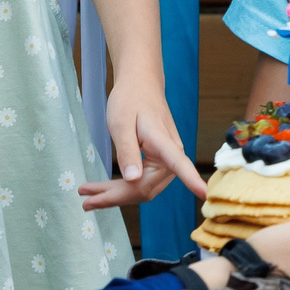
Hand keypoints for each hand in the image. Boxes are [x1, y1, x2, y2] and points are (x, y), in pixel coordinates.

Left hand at [80, 72, 206, 209]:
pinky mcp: (158, 165)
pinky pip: (141, 183)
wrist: (140, 86)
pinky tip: (103, 191)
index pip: (180, 164)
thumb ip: (127, 151)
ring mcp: (165, 162)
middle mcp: (170, 156)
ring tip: (88, 197)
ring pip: (143, 189)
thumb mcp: (121, 124)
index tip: (204, 193)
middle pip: (146, 188)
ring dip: (117, 196)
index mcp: (164, 143)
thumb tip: (132, 180)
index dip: (192, 179)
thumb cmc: (130, 100)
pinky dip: (122, 190)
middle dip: (117, 198)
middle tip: (85, 203)